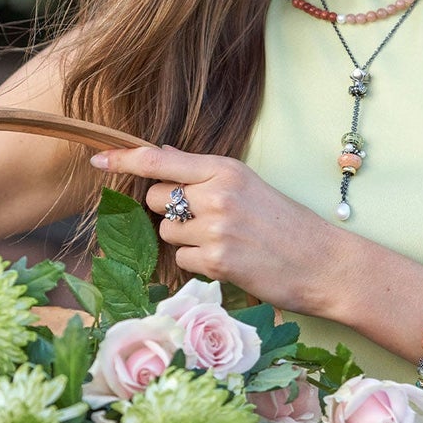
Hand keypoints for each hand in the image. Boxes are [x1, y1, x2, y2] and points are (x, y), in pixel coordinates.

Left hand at [87, 146, 350, 318]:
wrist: (327, 264)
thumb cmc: (287, 225)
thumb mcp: (248, 186)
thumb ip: (205, 176)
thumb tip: (161, 162)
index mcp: (224, 169)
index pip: (160, 159)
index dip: (123, 159)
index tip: (96, 158)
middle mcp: (217, 195)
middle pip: (155, 200)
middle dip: (169, 211)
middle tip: (206, 221)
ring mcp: (216, 229)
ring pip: (167, 233)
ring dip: (186, 241)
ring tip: (225, 243)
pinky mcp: (218, 262)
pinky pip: (181, 261)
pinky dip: (198, 265)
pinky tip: (228, 262)